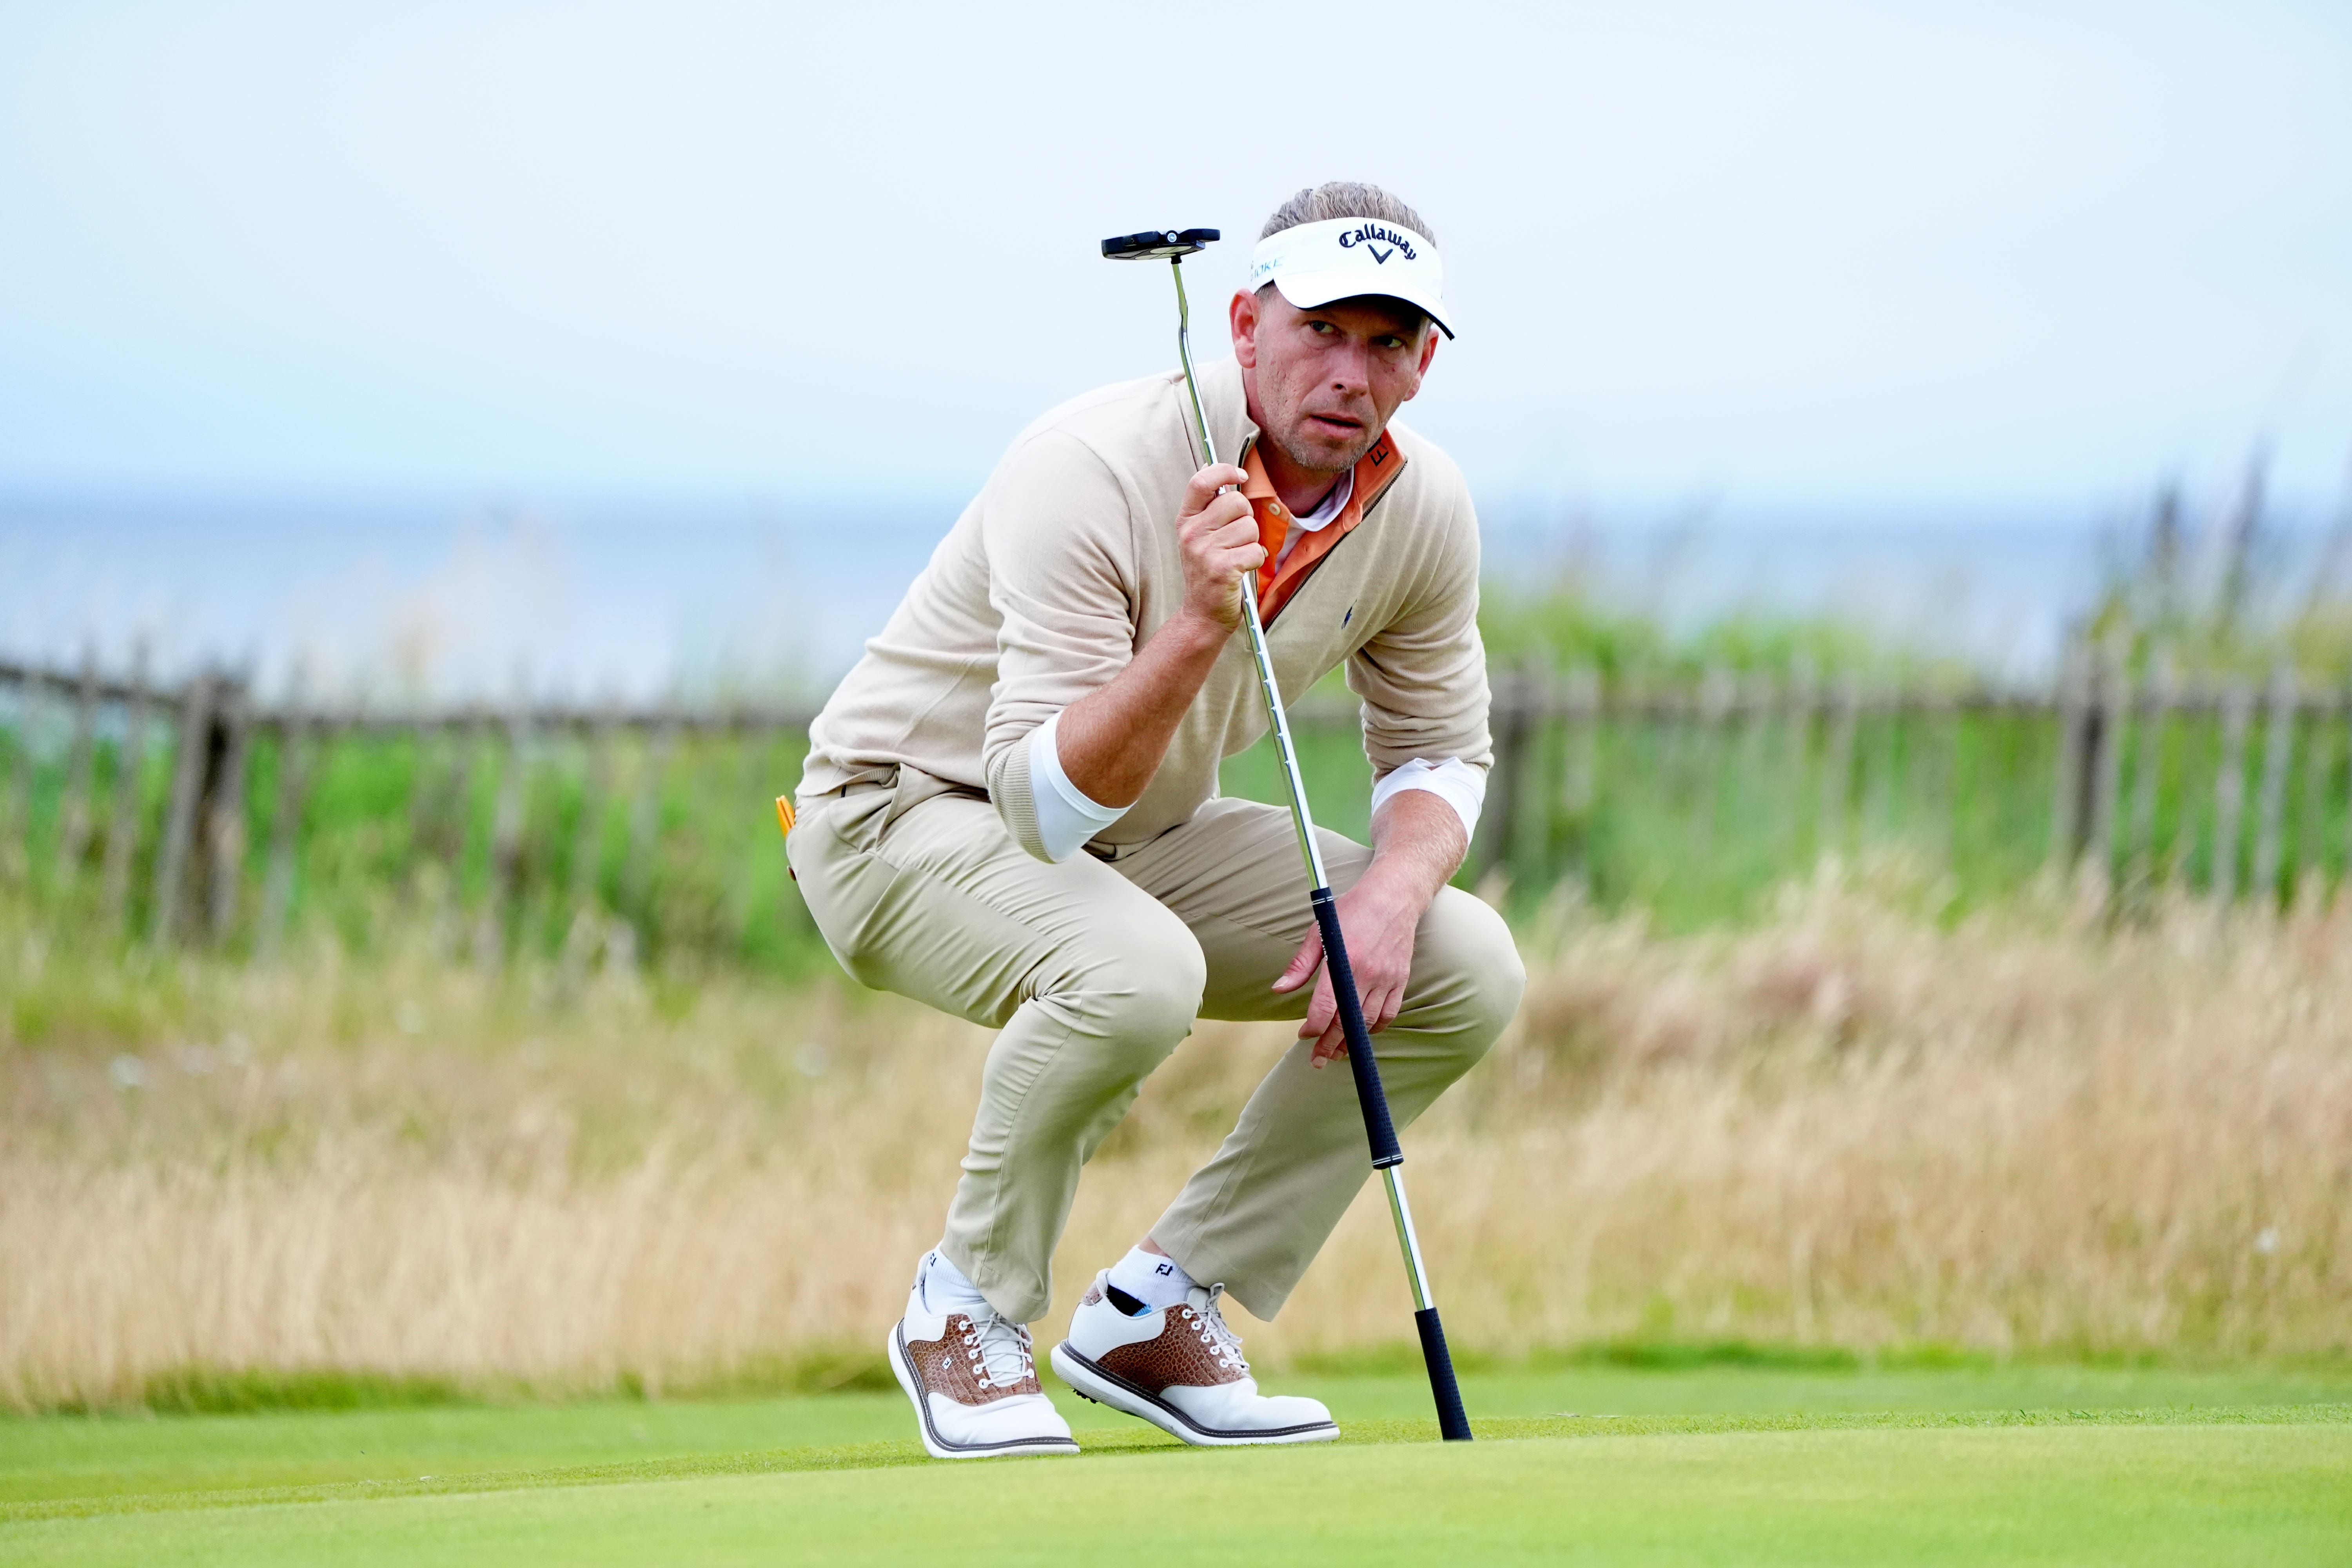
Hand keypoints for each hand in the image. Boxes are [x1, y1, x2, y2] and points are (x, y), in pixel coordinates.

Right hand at [1174, 464, 1260, 630]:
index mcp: (1186, 521)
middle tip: (1237, 539)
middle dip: (1247, 518)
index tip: (1240, 475)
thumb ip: (1207, 507)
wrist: (1202, 615)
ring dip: (1252, 542)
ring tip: (1237, 557)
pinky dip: (1255, 561)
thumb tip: (1214, 468)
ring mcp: (1205, 551)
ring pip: (1251, 527)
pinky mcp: (1222, 568)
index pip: (1201, 482)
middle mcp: (1192, 534)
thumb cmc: (1207, 573)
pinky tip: (1241, 570)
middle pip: (1237, 502)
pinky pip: (1256, 550)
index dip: (1225, 471)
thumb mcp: (1199, 537)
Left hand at [1272, 866, 1423, 1066]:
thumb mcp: (1318, 931)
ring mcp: (1386, 978)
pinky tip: (1362, 1033)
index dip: (1312, 1028)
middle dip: (1330, 1045)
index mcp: (1342, 960)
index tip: (1304, 1035)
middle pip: (1346, 1021)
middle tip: (1318, 1060)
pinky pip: (1388, 1014)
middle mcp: (1366, 973)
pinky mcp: (1401, 979)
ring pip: (1368, 1022)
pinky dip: (1375, 1028)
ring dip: (1352, 1041)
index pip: (1325, 1007)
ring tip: (1338, 1051)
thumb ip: (1300, 964)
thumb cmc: (1351, 912)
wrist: (1393, 898)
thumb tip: (1279, 989)